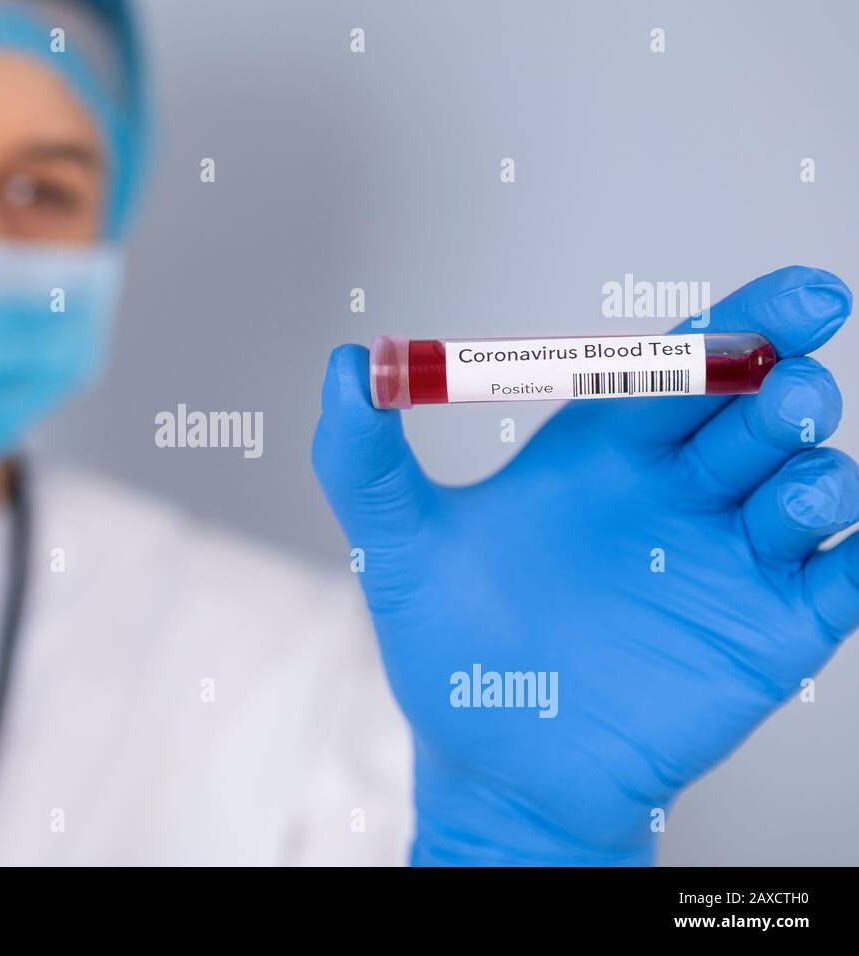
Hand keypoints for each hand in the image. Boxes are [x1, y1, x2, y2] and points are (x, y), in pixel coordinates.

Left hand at [312, 266, 858, 864]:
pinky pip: (846, 579)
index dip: (743, 323)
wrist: (499, 768)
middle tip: (787, 388)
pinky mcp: (772, 632)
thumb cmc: (450, 649)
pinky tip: (849, 551)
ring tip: (789, 487)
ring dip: (816, 472)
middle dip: (787, 388)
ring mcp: (731, 560)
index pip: (683, 364)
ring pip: (811, 485)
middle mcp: (680, 491)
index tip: (797, 298)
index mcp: (606, 448)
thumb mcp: (396, 549)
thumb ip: (366, 457)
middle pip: (761, 410)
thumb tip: (349, 361)